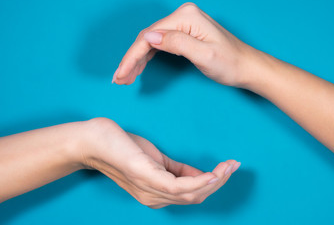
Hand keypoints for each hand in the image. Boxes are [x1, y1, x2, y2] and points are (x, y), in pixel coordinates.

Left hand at [80, 118, 239, 208]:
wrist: (93, 141)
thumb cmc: (122, 148)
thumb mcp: (156, 160)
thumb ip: (178, 169)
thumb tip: (201, 173)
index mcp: (156, 194)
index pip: (191, 194)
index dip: (213, 183)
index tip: (228, 168)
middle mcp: (154, 198)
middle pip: (196, 197)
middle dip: (218, 183)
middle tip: (233, 166)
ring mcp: (150, 190)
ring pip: (191, 194)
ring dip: (214, 181)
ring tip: (228, 167)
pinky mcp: (147, 177)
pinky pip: (179, 186)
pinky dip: (200, 181)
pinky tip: (213, 172)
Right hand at [112, 2, 266, 86]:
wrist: (246, 66)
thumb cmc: (230, 63)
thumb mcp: (204, 55)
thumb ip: (176, 43)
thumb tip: (149, 38)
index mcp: (186, 17)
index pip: (149, 36)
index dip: (132, 56)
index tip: (121, 74)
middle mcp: (183, 16)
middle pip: (147, 38)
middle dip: (132, 59)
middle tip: (120, 79)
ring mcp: (184, 24)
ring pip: (152, 42)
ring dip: (138, 60)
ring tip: (126, 78)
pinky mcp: (186, 34)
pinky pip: (161, 44)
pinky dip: (149, 57)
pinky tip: (140, 68)